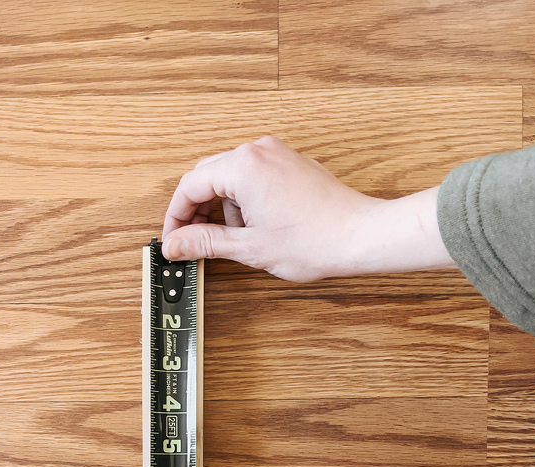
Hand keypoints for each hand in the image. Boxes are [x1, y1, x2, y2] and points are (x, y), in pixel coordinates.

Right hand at [161, 135, 454, 280]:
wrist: (360, 236)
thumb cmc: (315, 241)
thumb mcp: (249, 247)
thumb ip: (205, 242)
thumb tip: (174, 245)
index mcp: (243, 167)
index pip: (189, 186)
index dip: (175, 217)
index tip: (174, 242)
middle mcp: (258, 151)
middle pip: (207, 177)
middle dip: (196, 212)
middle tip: (194, 243)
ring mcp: (276, 154)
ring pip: (229, 177)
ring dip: (223, 209)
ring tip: (240, 240)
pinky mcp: (290, 164)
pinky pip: (252, 177)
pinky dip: (244, 201)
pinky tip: (257, 228)